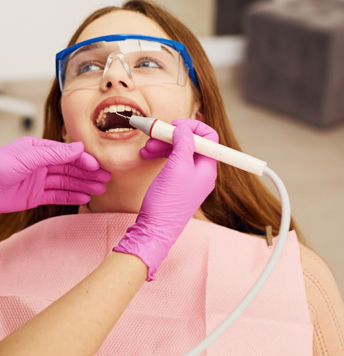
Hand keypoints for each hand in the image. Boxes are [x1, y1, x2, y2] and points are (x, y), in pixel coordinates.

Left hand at [0, 137, 110, 216]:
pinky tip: (85, 197)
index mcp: (38, 148)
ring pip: (67, 181)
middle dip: (88, 172)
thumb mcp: (26, 157)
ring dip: (84, 184)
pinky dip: (72, 196)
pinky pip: (57, 195)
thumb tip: (77, 147)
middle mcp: (40, 163)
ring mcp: (39, 180)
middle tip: (107, 177)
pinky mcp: (35, 196)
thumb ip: (53, 153)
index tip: (97, 165)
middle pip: (70, 168)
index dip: (83, 159)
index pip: (67, 153)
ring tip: (101, 188)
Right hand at [113, 119, 217, 280]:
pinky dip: (159, 155)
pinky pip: (171, 162)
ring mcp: (188, 178)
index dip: (192, 127)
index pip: (209, 137)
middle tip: (154, 135)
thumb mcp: (177, 167)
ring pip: (178, 151)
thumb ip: (183, 143)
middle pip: (191, 142)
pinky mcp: (176, 184)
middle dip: (171, 136)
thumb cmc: (167, 202)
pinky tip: (146, 156)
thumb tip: (184, 128)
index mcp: (207, 168)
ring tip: (146, 149)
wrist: (154, 229)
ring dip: (162, 145)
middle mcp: (201, 172)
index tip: (174, 126)